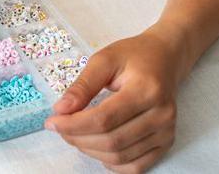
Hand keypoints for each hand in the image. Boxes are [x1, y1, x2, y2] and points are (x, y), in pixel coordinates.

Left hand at [45, 27, 187, 172]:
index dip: (73, 124)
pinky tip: (96, 148)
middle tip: (60, 126)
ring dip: (90, 151)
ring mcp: (166, 132)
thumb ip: (82, 86)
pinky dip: (111, 163)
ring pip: (120, 157)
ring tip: (75, 134)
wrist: (164, 59)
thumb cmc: (133, 56)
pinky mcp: (166, 142)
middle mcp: (161, 115)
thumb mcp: (104, 60)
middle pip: (111, 141)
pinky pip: (135, 167)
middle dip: (77, 138)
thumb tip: (61, 110)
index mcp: (146, 90)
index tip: (52, 121)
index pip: (104, 119)